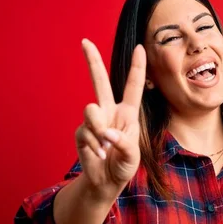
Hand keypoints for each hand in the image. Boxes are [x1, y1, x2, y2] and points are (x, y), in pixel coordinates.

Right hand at [75, 39, 145, 190]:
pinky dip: (94, 146)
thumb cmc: (124, 165)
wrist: (106, 182)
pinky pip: (85, 132)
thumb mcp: (133, 156)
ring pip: (91, 110)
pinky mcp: (82, 132)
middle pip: (100, 81)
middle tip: (84, 41)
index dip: (137, 67)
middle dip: (92, 61)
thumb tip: (107, 133)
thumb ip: (123, 143)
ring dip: (99, 130)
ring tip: (106, 147)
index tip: (140, 47)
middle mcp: (109, 111)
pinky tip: (99, 155)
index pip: (133, 86)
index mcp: (127, 113)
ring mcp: (94, 121)